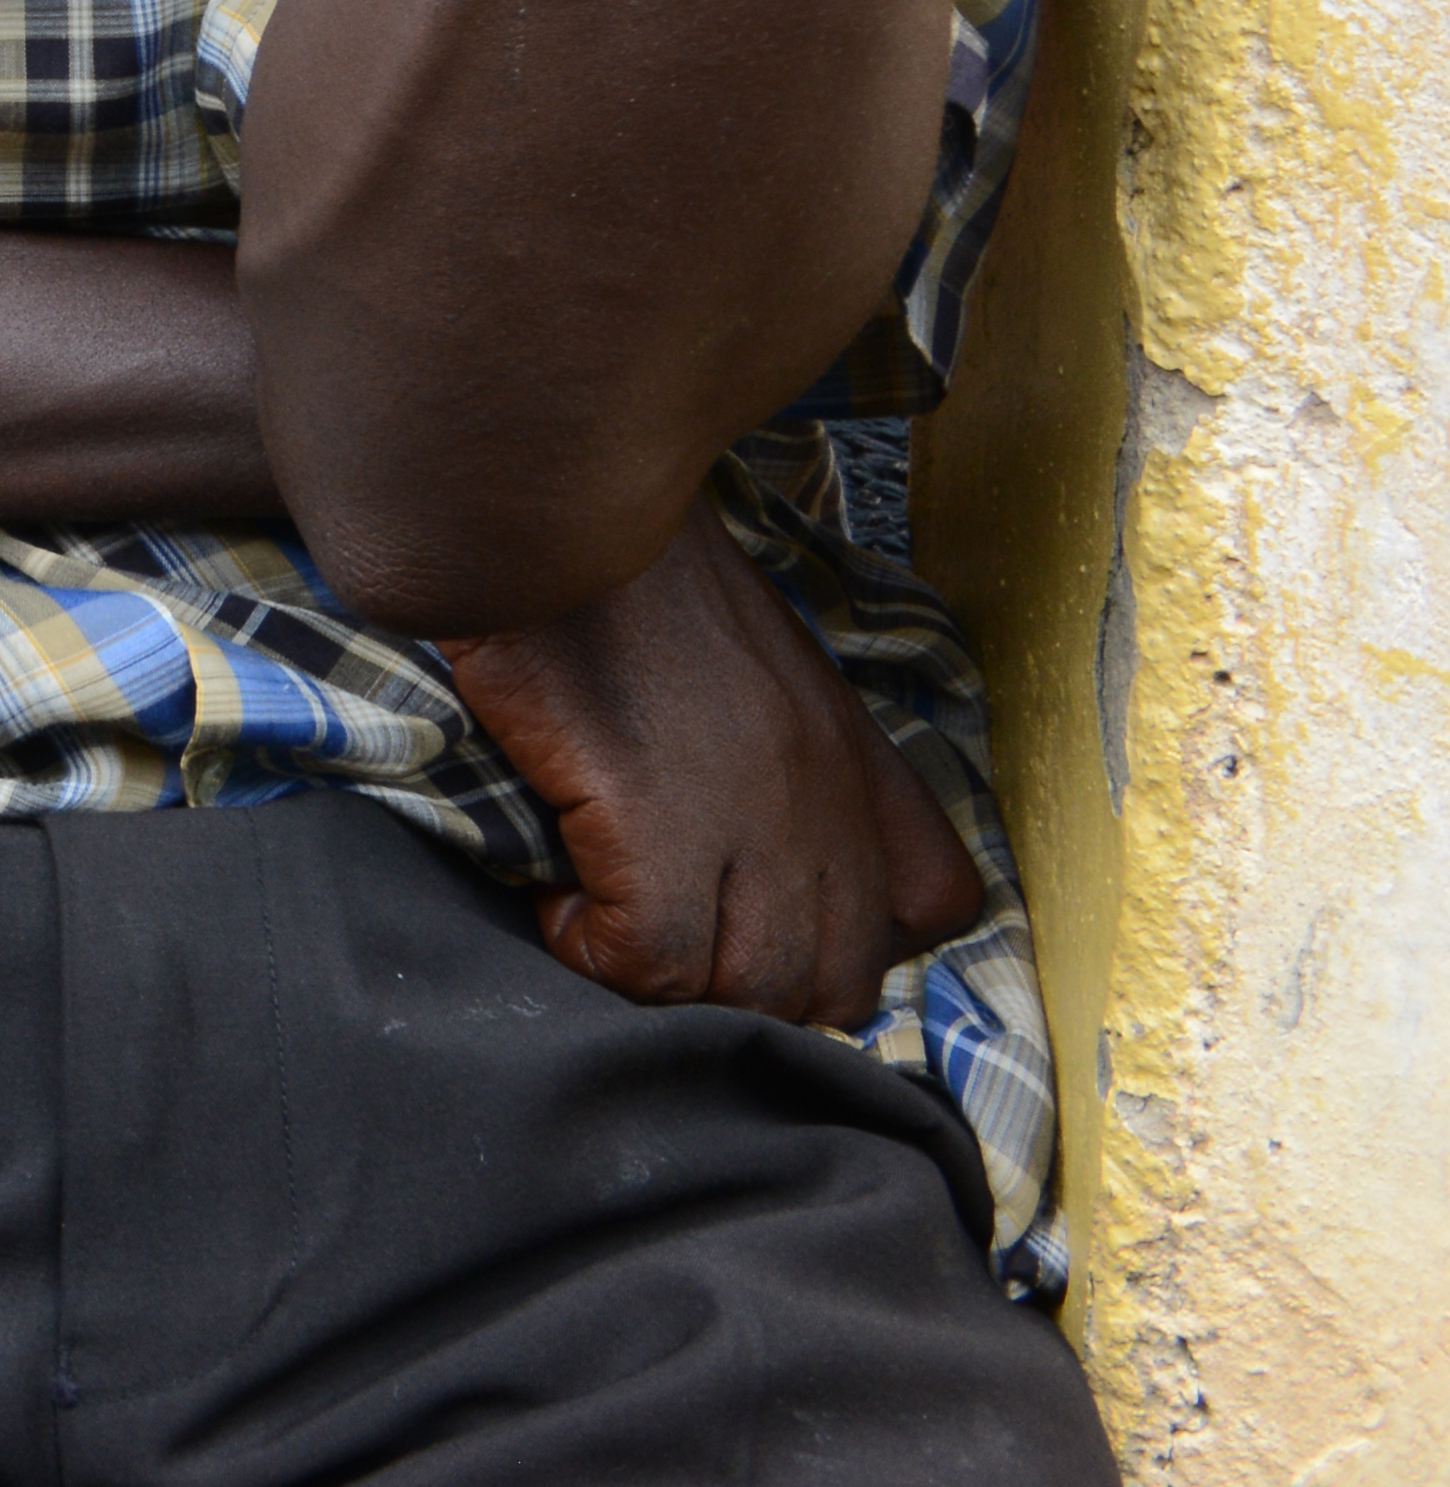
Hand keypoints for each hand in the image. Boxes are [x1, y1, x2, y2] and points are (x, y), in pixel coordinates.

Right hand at [444, 506, 986, 1025]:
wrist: (558, 495)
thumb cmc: (625, 566)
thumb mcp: (748, 652)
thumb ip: (783, 745)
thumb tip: (739, 834)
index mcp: (851, 750)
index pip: (934, 904)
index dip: (851, 938)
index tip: (754, 916)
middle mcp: (823, 795)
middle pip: (834, 981)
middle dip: (747, 991)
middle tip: (660, 939)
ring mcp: (749, 811)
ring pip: (749, 988)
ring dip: (668, 984)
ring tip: (600, 923)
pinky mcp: (654, 815)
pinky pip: (651, 958)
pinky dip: (594, 952)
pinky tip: (554, 901)